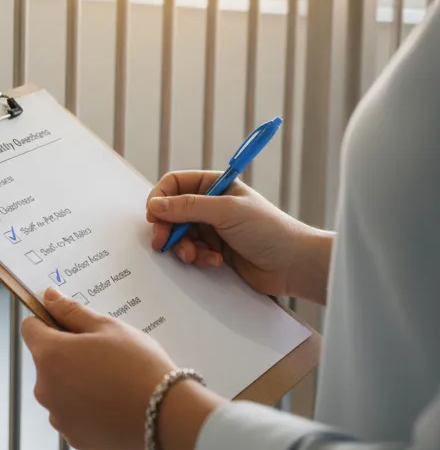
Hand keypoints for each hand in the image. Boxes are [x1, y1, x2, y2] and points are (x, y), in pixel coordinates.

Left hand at [22, 289, 223, 449]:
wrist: (167, 417)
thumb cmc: (139, 365)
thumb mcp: (108, 327)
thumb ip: (72, 311)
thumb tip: (48, 297)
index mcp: (49, 354)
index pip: (30, 329)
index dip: (49, 323)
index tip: (72, 327)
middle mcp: (44, 387)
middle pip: (46, 361)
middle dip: (67, 355)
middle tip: (103, 356)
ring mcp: (58, 416)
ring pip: (59, 390)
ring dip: (75, 384)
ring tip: (111, 383)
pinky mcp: (74, 438)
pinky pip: (73, 415)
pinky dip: (86, 409)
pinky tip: (112, 406)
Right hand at [147, 171, 332, 303]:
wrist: (294, 265)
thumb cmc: (269, 230)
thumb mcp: (226, 211)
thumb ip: (188, 207)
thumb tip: (155, 205)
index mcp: (215, 186)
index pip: (175, 184)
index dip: (161, 199)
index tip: (154, 216)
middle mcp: (211, 205)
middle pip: (172, 212)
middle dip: (168, 229)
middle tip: (163, 243)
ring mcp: (213, 229)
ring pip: (180, 235)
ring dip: (184, 247)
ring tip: (196, 256)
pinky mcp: (215, 250)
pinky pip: (192, 252)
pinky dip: (198, 258)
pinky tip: (215, 262)